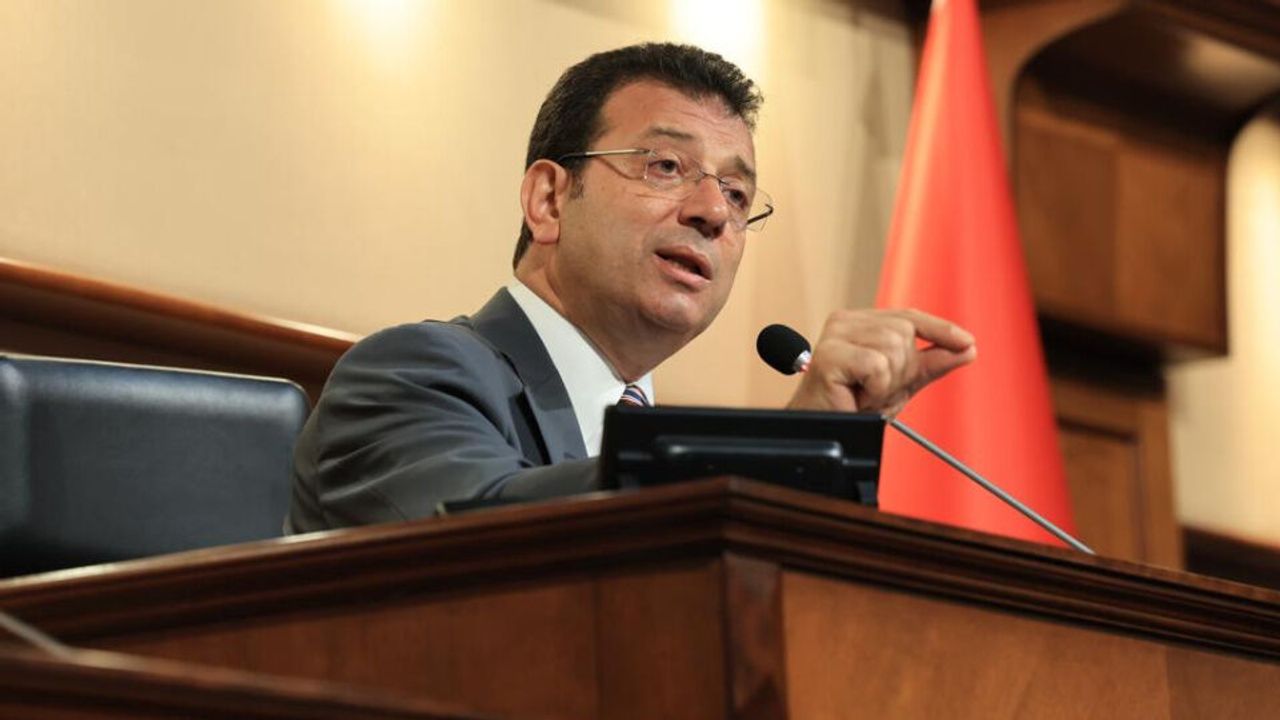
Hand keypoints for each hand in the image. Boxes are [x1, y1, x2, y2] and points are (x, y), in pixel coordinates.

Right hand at [786, 308, 975, 415]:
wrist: (825, 432)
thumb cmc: (852, 407)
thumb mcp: (901, 382)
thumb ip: (931, 363)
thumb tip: (967, 348)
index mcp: (861, 322)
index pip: (909, 316)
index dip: (940, 330)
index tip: (968, 343)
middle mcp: (845, 322)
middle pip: (904, 332)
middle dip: (902, 369)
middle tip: (877, 390)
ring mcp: (834, 336)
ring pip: (892, 348)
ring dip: (886, 383)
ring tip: (864, 394)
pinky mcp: (828, 355)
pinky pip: (876, 366)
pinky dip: (875, 388)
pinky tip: (856, 396)